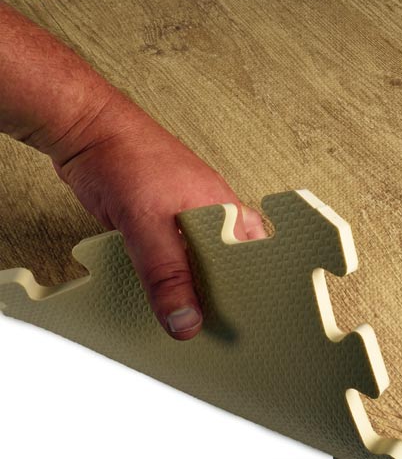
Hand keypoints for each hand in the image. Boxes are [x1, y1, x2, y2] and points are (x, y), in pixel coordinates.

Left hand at [54, 93, 265, 340]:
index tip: (244, 324)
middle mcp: (209, 214)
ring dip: (190, 287)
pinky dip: (167, 277)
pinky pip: (171, 259)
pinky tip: (161, 293)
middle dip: (222, 294)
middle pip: (226, 264)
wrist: (88, 133)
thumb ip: (166, 273)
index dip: (253, 290)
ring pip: (196, 263)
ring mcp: (184, 218)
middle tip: (214, 328)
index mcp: (223, 208)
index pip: (252, 258)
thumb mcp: (147, 222)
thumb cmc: (126, 157)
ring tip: (187, 316)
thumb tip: (185, 320)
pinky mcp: (159, 223)